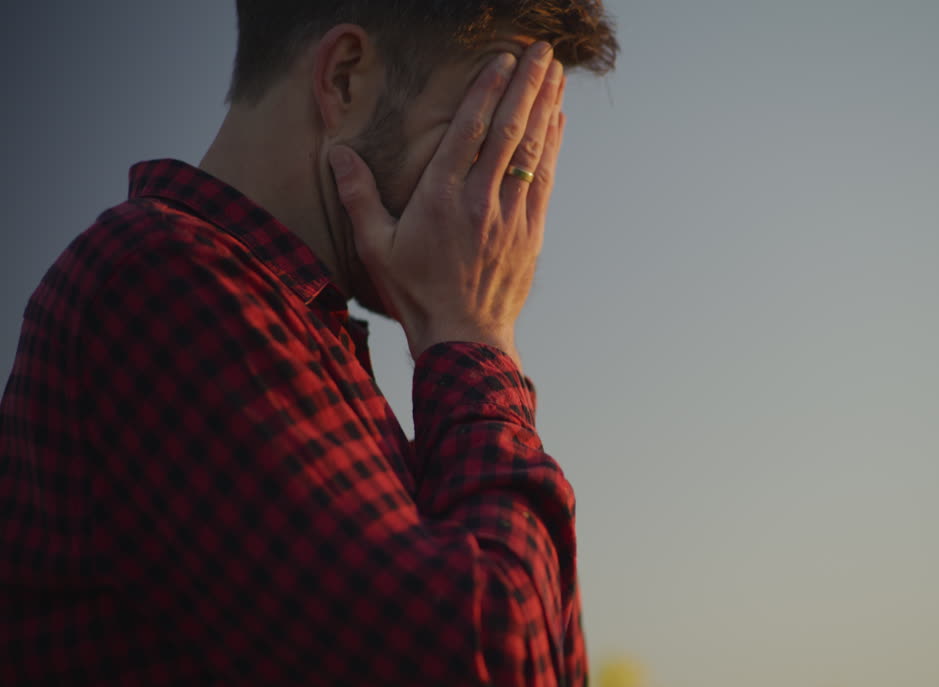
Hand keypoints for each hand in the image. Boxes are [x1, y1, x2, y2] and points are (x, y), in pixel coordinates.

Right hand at [328, 42, 566, 365]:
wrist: (463, 338)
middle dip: (527, 87)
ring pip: (531, 151)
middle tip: (543, 52)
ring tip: (556, 74)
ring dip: (545, 108)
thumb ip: (358, 196)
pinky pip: (544, 180)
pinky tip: (558, 121)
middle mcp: (479, 201)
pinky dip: (552, 147)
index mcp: (440, 198)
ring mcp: (510, 217)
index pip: (468, 131)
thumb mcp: (375, 247)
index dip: (487, 91)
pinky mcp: (530, 233)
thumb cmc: (415, 293)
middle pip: (508, 132)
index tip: (502, 60)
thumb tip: (338, 154)